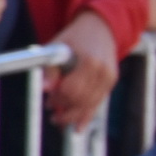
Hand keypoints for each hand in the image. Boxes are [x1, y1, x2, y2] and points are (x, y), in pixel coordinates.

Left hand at [45, 10, 117, 129]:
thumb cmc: (76, 36)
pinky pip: (98, 103)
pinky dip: (87, 115)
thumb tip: (44, 89)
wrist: (101, 27)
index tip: (49, 100)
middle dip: (65, 108)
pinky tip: (78, 128)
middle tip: (51, 110)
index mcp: (90, 61)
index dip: (58, 97)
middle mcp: (103, 71)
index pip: (72, 89)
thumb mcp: (57, 47)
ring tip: (59, 120)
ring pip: (90, 104)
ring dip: (74, 114)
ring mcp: (109, 78)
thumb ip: (51, 69)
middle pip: (82, 99)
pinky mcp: (111, 82)